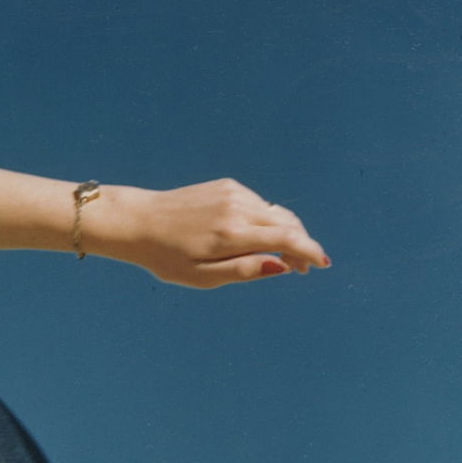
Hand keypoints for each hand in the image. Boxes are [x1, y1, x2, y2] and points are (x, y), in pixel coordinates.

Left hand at [88, 180, 328, 288]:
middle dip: (301, 245)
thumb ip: (243, 272)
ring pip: (275, 212)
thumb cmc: (166, 257)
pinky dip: (266, 220)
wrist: (139, 221)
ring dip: (285, 232)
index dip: (310, 251)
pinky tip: (254, 236)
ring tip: (280, 256)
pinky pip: (259, 204)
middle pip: (288, 223)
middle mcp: (238, 208)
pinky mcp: (227, 185)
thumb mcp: (201, 277)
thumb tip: (281, 266)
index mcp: (232, 234)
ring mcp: (234, 193)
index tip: (322, 264)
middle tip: (303, 268)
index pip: (287, 239)